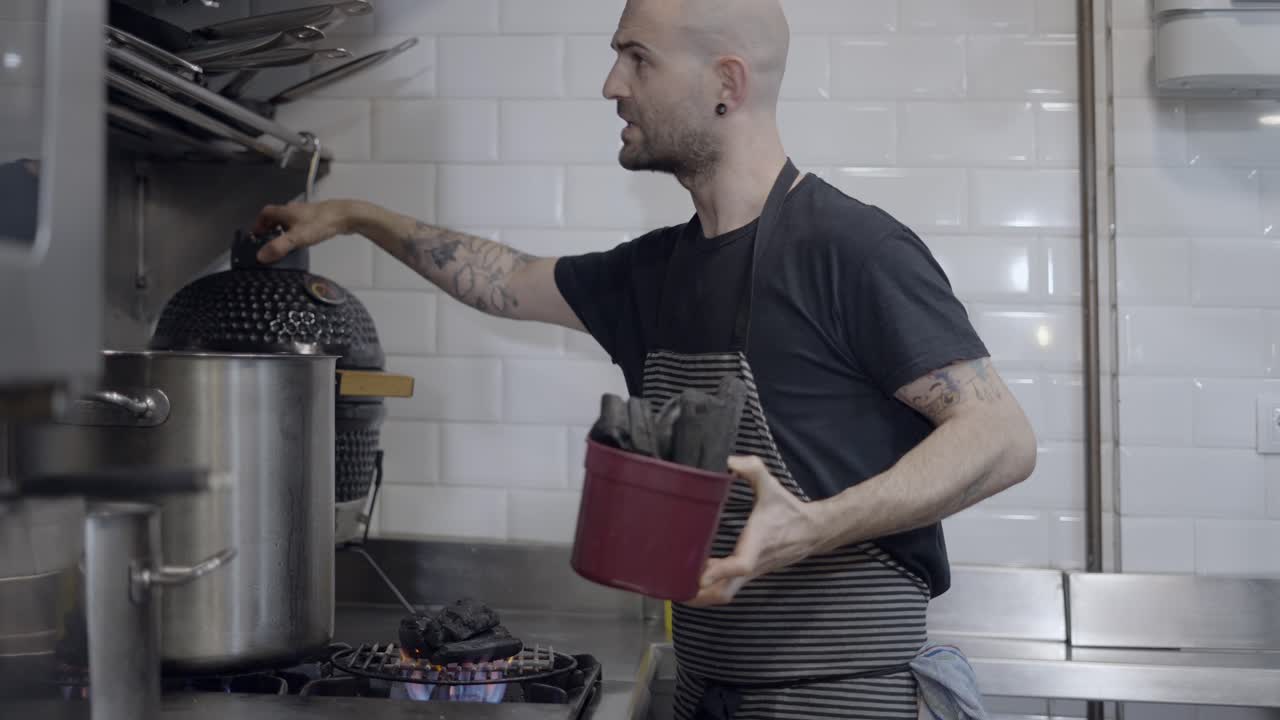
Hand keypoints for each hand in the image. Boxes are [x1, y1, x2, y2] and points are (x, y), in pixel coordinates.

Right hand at [253, 199, 355, 263]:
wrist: (345, 216)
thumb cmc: (322, 222)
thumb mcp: (296, 238)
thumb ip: (278, 247)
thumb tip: (262, 255)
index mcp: (285, 211)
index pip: (265, 213)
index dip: (258, 224)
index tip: (256, 234)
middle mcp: (294, 210)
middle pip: (276, 217)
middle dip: (270, 228)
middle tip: (268, 241)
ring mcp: (306, 214)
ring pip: (289, 221)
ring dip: (284, 230)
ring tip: (284, 243)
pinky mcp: (317, 219)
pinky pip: (302, 225)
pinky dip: (297, 232)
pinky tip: (302, 241)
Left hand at [685, 456, 824, 607]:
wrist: (812, 531)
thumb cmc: (789, 510)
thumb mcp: (771, 485)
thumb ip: (752, 469)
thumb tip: (729, 460)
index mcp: (757, 542)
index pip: (741, 564)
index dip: (721, 571)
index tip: (700, 576)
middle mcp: (753, 562)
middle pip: (726, 591)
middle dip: (699, 594)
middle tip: (673, 586)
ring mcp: (751, 572)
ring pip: (725, 594)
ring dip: (701, 595)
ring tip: (675, 585)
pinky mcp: (750, 574)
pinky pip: (728, 588)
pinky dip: (709, 588)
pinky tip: (693, 577)